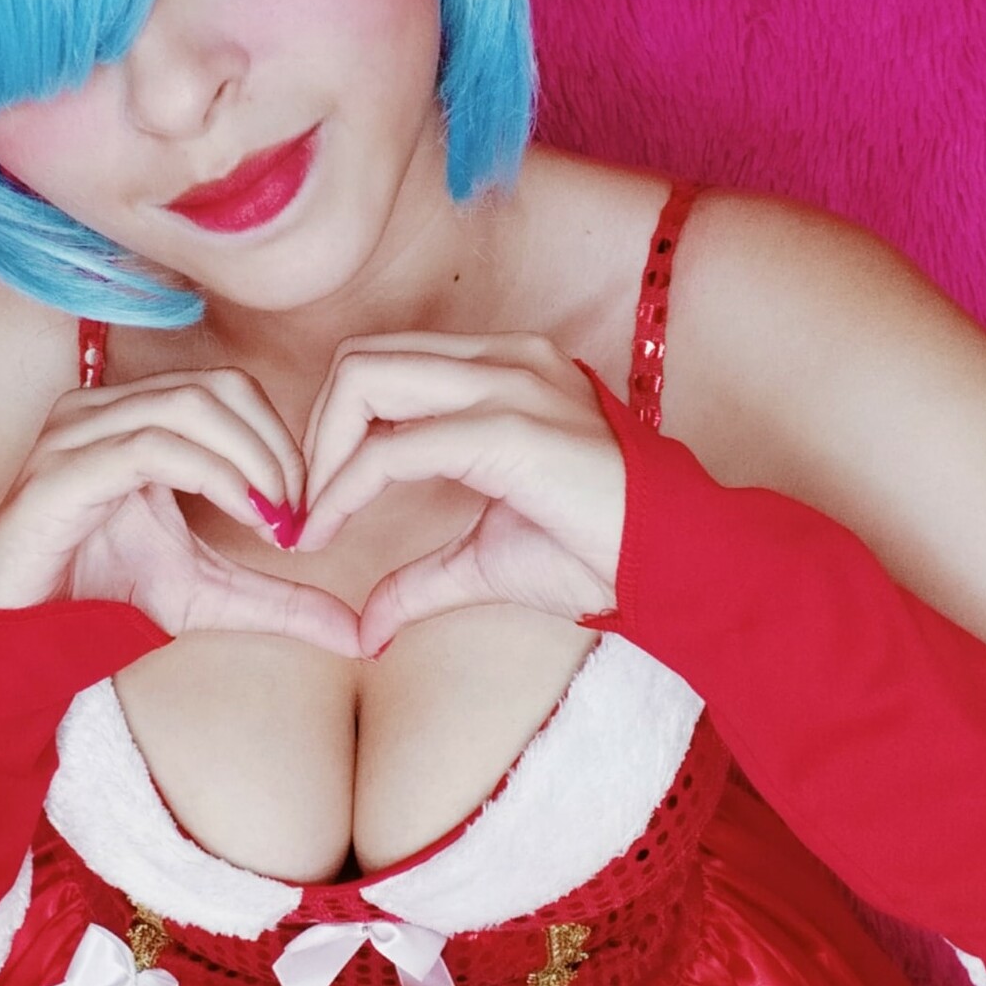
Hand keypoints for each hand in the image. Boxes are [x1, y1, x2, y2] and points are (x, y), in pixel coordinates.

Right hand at [0, 369, 361, 658]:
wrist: (15, 641)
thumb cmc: (99, 600)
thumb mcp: (210, 596)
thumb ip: (281, 601)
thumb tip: (361, 634)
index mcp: (130, 418)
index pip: (229, 390)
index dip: (282, 439)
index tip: (305, 510)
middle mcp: (100, 410)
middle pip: (219, 388)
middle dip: (276, 448)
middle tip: (298, 514)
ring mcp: (76, 434)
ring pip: (191, 407)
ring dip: (253, 461)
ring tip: (277, 519)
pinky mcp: (61, 471)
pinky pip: (153, 446)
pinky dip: (215, 475)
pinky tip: (246, 516)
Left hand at [295, 333, 626, 657]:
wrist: (680, 567)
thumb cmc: (600, 553)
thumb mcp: (488, 559)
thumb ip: (421, 578)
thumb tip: (366, 626)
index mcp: (505, 370)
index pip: (386, 366)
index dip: (335, 431)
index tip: (315, 504)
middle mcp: (504, 360)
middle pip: (360, 359)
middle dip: (314, 434)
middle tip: (304, 508)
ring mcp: (507, 385)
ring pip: (363, 379)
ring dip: (319, 453)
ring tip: (314, 518)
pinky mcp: (505, 429)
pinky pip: (390, 448)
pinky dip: (343, 489)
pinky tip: (329, 530)